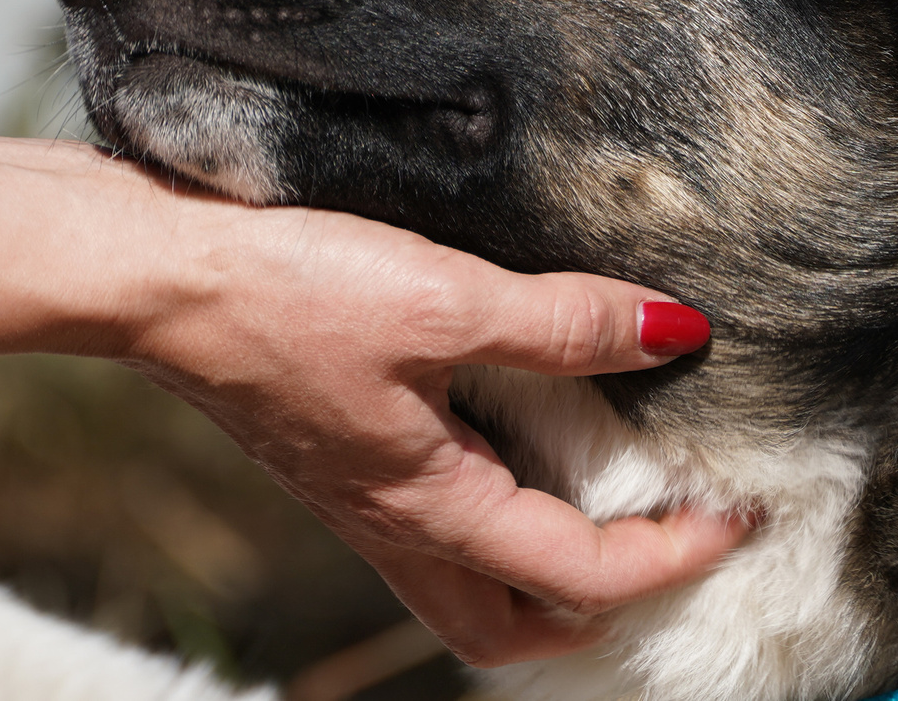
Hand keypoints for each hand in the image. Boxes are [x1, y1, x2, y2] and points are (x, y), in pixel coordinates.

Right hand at [123, 204, 741, 662]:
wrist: (154, 273)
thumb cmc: (284, 290)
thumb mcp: (442, 296)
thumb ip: (563, 321)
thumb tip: (674, 330)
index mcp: (432, 506)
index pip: (582, 576)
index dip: (676, 553)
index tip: (743, 514)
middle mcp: (395, 524)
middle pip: (513, 624)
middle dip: (604, 604)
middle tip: (676, 537)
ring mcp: (361, 495)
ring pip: (469, 583)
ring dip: (547, 568)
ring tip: (611, 499)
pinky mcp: (338, 455)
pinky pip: (433, 523)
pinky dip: (496, 510)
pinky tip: (518, 434)